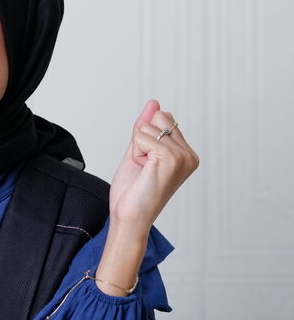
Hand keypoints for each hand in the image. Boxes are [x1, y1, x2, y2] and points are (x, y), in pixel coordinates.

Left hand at [108, 99, 198, 234]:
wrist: (129, 217)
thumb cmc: (133, 191)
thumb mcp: (138, 151)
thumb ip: (145, 127)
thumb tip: (154, 102)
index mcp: (186, 153)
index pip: (163, 118)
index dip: (144, 137)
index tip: (146, 162)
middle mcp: (189, 155)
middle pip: (158, 117)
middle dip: (141, 138)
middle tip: (143, 166)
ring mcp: (183, 156)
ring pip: (148, 125)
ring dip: (137, 146)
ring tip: (143, 169)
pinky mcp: (171, 158)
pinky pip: (142, 136)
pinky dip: (136, 152)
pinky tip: (143, 170)